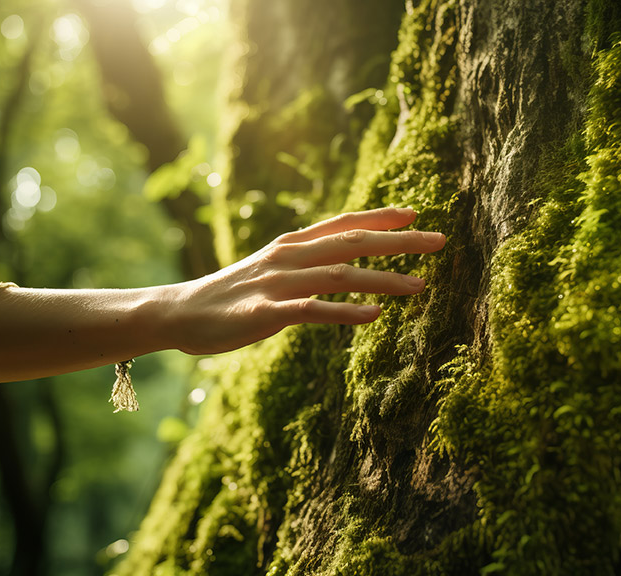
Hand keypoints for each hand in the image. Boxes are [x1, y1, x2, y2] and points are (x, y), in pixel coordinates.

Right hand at [162, 206, 445, 354]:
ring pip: (340, 275)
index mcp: (292, 244)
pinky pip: (313, 310)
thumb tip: (343, 260)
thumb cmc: (232, 293)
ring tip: (419, 284)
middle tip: (439, 241)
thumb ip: (306, 260)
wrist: (180, 313)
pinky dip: (345, 312)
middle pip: (353, 242)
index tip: (416, 213)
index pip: (344, 223)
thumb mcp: (272, 266)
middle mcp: (289, 256)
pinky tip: (374, 316)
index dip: (381, 217)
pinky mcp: (267, 313)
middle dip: (399, 241)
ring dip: (383, 278)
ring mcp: (278, 283)